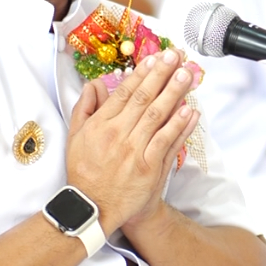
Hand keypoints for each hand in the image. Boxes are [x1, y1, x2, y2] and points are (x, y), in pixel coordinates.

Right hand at [66, 49, 202, 234]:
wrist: (94, 208)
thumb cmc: (86, 172)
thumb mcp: (75, 137)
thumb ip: (85, 107)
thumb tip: (95, 83)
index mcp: (100, 125)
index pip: (125, 92)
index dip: (142, 74)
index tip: (155, 58)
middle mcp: (118, 135)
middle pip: (144, 99)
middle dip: (162, 75)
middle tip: (176, 57)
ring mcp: (135, 151)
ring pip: (158, 116)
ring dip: (174, 93)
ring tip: (187, 75)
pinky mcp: (149, 167)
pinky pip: (168, 141)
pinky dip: (179, 125)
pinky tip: (190, 110)